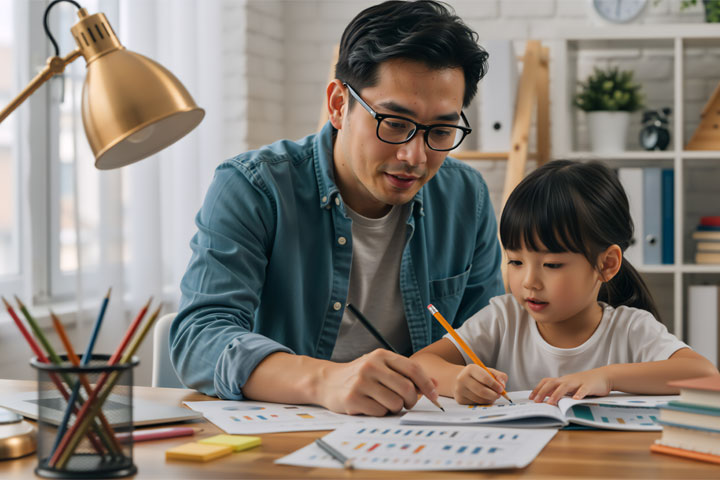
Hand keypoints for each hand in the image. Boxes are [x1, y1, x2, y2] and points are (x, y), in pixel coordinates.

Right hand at [317, 349, 438, 415]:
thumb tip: (435, 383)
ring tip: (383, 402)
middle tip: (405, 403)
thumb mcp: (382, 367)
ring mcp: (361, 382)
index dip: (427, 384)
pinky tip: (370, 406)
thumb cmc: (360, 375)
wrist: (326, 381)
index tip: (434, 396)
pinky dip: (380, 412)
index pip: (413, 369)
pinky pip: (380, 412)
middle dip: (411, 401)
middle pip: (407, 388)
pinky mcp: (352, 398)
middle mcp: (371, 366)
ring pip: (395, 403)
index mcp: (381, 355)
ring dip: (394, 408)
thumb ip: (407, 373)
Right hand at [453, 364, 507, 404]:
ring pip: (480, 399)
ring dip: (489, 400)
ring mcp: (460, 390)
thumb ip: (499, 376)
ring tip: (491, 396)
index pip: (485, 378)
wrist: (460, 380)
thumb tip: (502, 386)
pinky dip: (483, 403)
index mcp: (470, 369)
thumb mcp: (488, 371)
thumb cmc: (477, 376)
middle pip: (482, 391)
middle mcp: (462, 378)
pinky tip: (482, 398)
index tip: (501, 389)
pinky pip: (476, 404)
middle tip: (498, 395)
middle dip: (493, 395)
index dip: (495, 385)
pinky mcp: (460, 399)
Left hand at [530, 368, 611, 404]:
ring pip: (565, 387)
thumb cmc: (585, 382)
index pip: (547, 382)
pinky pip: (583, 390)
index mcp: (563, 380)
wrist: (604, 376)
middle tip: (536, 402)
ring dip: (557, 394)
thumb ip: (559, 390)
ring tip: (551, 403)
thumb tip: (546, 396)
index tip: (531, 397)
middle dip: (543, 392)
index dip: (538, 389)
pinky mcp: (589, 386)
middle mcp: (568, 380)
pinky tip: (575, 400)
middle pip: (552, 384)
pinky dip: (579, 394)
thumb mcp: (570, 386)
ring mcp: (578, 382)